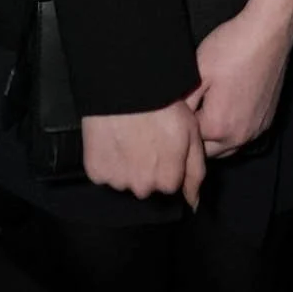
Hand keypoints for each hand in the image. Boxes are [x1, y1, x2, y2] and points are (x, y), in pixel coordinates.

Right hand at [81, 102, 204, 205]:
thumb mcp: (191, 133)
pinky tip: (111, 140)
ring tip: (127, 136)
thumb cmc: (163, 105)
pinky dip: (106, 161)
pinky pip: (103, 174)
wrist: (126, 87)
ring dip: (125, 166)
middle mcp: (143, 188)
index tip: (162, 143)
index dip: (167, 162)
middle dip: (146, 168)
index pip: (169, 183)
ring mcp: (118, 181)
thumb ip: (195, 172)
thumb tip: (192, 204)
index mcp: (168, 180)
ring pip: (124, 181)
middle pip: (146, 185)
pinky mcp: (97, 172)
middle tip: (144, 138)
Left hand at [190, 0, 292, 158]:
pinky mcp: (266, 122)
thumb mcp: (196, 72)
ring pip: (227, 148)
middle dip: (196, 138)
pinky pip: (243, 137)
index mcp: (218, 127)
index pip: (189, 142)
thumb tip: (170, 118)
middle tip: (190, 112)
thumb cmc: (231, 48)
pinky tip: (226, 108)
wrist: (267, 33)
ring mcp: (255, 131)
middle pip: (207, 152)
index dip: (180, 127)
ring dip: (215, 138)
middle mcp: (239, 136)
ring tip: (206, 111)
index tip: (178, 110)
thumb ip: (182, 103)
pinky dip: (232, 130)